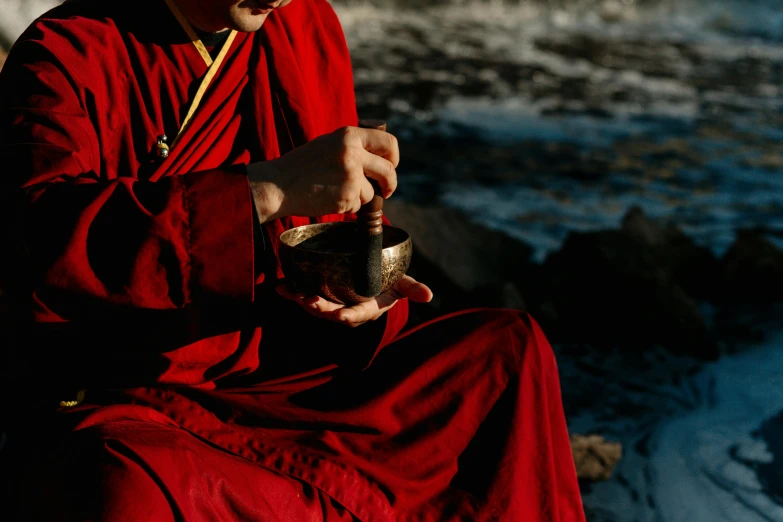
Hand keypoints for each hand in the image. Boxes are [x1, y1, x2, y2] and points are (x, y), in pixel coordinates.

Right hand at [247, 126, 398, 222]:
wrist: (278, 185)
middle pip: (388, 170)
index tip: (390, 166)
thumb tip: (381, 158)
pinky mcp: (347, 195)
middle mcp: (352, 152)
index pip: (388, 143)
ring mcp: (351, 175)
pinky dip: (348, 206)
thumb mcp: (328, 144)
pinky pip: (358, 205)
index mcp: (348, 135)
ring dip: (360, 197)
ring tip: (336, 191)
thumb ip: (353, 147)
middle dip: (391, 183)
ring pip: (372, 192)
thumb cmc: (302, 166)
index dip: (394, 157)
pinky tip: (329, 199)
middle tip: (387, 190)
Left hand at [276, 275, 432, 327]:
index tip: (341, 316)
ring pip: (315, 306)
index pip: (357, 316)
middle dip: (319, 309)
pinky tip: (280, 286)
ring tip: (291, 292)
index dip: (349, 316)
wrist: (371, 278)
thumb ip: (413, 289)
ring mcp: (331, 304)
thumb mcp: (402, 285)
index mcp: (366, 310)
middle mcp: (346, 310)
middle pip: (331, 313)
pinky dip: (292, 292)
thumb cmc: (388, 282)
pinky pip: (304, 295)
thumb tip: (429, 296)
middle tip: (309, 301)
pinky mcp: (319, 295)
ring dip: (302, 300)